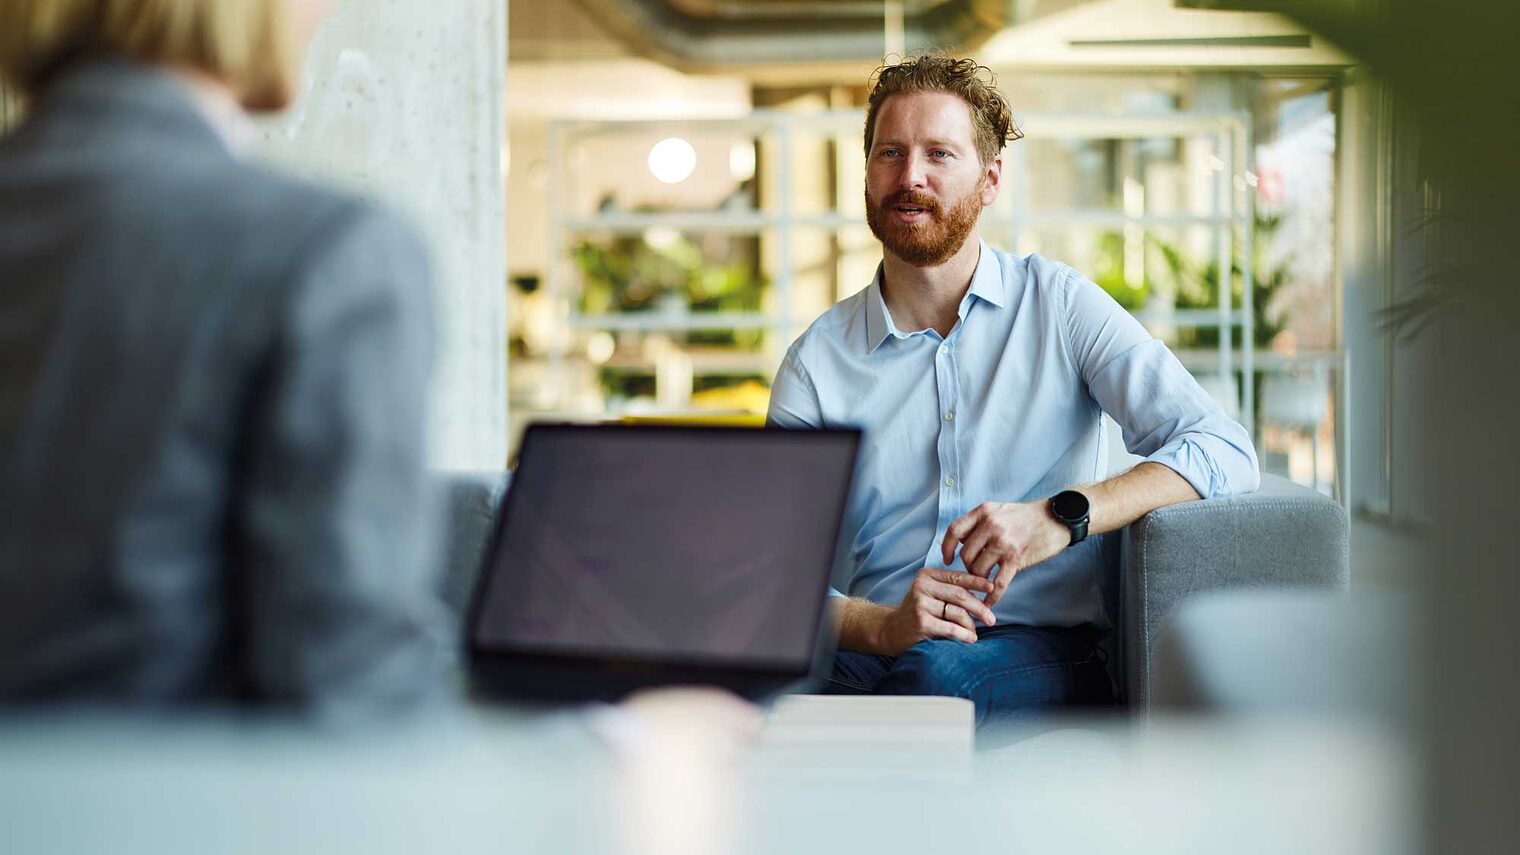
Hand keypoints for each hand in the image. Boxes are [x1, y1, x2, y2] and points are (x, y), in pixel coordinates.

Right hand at [873, 568, 996, 654]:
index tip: (993, 588)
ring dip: (971, 625)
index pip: (957, 576)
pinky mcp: (921, 622)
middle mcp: (922, 587)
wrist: (890, 631)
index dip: (978, 582)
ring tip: (974, 632)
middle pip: (960, 595)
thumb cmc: (917, 612)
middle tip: (991, 618)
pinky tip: (970, 638)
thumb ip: (949, 589)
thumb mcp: (929, 594)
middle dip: (980, 607)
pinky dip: (964, 635)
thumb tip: (984, 593)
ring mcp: (920, 604)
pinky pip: (951, 628)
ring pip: (958, 613)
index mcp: (926, 576)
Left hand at [941, 501, 1071, 606]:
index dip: (946, 547)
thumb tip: (962, 541)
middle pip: (965, 555)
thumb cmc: (1027, 515)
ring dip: (979, 580)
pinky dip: (991, 597)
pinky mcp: (1016, 559)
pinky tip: (988, 603)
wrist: (1057, 518)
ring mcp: (1003, 543)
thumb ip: (980, 522)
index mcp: (983, 512)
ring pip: (978, 570)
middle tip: (975, 571)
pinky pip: (997, 583)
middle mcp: (990, 525)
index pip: (954, 531)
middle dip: (968, 567)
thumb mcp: (999, 509)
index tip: (946, 559)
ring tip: (985, 581)